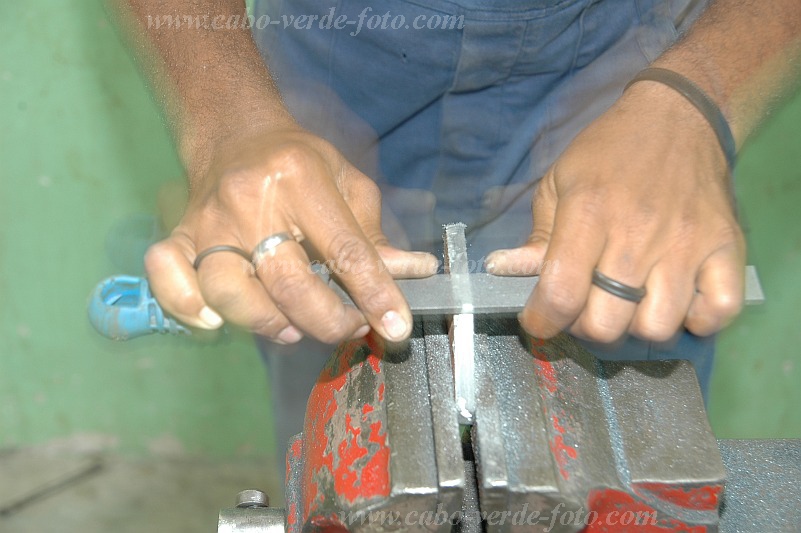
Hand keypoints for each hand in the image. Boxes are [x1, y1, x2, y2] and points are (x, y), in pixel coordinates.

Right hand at [144, 126, 437, 343]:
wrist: (235, 135)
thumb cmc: (299, 164)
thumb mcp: (347, 183)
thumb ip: (374, 233)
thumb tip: (412, 274)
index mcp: (300, 179)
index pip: (344, 248)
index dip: (374, 293)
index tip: (396, 326)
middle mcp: (249, 202)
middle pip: (286, 281)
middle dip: (327, 319)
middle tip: (348, 325)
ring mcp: (208, 222)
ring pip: (227, 292)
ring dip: (266, 323)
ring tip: (292, 328)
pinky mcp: (179, 236)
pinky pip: (167, 277)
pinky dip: (187, 307)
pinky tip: (216, 321)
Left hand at [486, 81, 744, 342]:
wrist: (678, 117)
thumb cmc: (608, 154)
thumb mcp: (558, 183)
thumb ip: (536, 236)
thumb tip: (503, 272)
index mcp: (589, 212)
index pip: (561, 293)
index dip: (542, 321)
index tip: (539, 319)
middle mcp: (638, 233)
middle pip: (607, 323)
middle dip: (585, 326)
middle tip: (585, 306)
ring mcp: (688, 244)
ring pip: (657, 327)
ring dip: (636, 326)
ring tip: (630, 302)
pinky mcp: (728, 248)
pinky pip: (718, 312)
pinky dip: (697, 320)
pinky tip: (678, 301)